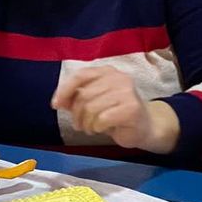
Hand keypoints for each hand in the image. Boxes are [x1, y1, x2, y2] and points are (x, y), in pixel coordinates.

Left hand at [50, 65, 177, 152]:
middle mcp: (119, 78)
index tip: (56, 105)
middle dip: (77, 114)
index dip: (65, 90)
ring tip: (91, 128)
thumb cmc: (115, 113)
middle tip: (80, 125)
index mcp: (108, 72)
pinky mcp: (132, 108)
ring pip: (91, 108)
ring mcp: (127, 92)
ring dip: (86, 123)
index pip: (81, 75)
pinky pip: (102, 119)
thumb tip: (58, 101)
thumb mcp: (93, 103)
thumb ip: (76, 99)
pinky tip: (102, 129)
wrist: (145, 127)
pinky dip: (97, 127)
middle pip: (84, 95)